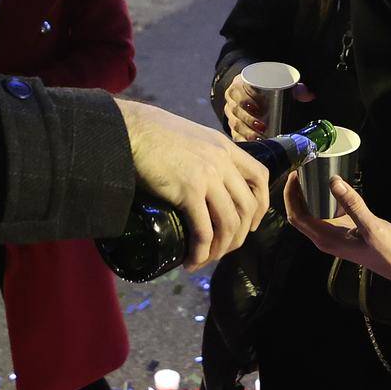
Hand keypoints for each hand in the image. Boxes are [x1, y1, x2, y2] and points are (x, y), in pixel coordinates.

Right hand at [116, 98, 269, 269]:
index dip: (260, 205)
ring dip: (220, 248)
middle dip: (239, 235)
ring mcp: (208, 175)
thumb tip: (199, 180)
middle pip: (248, 206)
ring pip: (229, 223)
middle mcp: (222, 161)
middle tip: (222, 249)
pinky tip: (192, 260)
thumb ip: (201, 155)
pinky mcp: (189, 190)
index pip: (259, 176)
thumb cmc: (150, 132)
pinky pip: (204, 230)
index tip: (251, 223)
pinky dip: (200, 251)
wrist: (129, 129)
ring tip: (205, 259)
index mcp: (224, 146)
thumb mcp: (189, 138)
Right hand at [222, 74, 315, 140]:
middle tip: (262, 126)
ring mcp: (231, 114)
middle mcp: (232, 99)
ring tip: (259, 137)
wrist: (254, 94)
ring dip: (246, 131)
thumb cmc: (267, 89)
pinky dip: (242, 140)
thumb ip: (296, 89)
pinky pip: (234, 134)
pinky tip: (251, 144)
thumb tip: (309, 95)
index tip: (258, 107)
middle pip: (236, 110)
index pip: (239, 90)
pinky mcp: (233, 127)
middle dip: (248, 119)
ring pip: (235, 123)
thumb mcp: (280, 85)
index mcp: (239, 84)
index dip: (246, 99)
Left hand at [283, 173, 390, 281]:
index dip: (291, 195)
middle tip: (301, 171)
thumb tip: (333, 181)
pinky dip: (321, 200)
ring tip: (310, 175)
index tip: (295, 175)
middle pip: (299, 215)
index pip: (296, 216)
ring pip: (310, 215)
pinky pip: (324, 215)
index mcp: (325, 238)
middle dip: (295, 193)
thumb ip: (352, 204)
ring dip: (306, 196)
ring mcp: (332, 236)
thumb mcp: (370, 226)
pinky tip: (329, 186)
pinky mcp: (342, 231)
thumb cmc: (386, 250)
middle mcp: (324, 238)